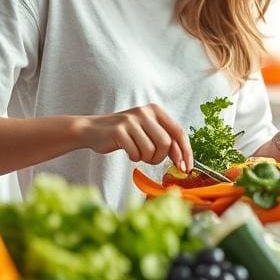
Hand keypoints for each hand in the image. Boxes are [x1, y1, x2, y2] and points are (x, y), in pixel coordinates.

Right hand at [78, 104, 193, 170]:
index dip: (185, 152)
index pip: (179, 132)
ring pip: (151, 150)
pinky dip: (134, 158)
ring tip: (138, 154)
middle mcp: (145, 112)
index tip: (186, 168)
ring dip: (146, 158)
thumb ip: (165, 140)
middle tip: (150, 159)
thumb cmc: (125, 134)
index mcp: (156, 111)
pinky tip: (128, 151)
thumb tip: (184, 161)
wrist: (93, 130)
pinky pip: (135, 153)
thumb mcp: (147, 131)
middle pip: (165, 143)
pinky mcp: (118, 130)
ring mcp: (131, 121)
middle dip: (160, 158)